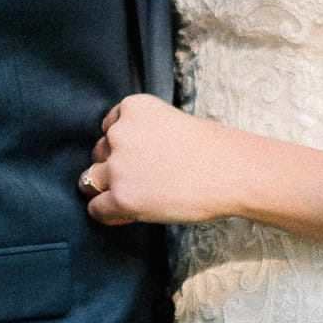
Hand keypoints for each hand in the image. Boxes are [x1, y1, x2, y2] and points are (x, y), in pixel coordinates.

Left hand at [80, 93, 245, 227]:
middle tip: (145, 177)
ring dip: (108, 187)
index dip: (124, 144)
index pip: (109, 126)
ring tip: (136, 194)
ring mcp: (118, 167)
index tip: (144, 157)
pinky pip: (96, 208)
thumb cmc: (212, 149)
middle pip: (99, 152)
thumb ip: (142, 131)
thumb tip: (120, 159)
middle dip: (115, 164)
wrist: (232, 173)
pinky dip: (107, 212)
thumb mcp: (171, 121)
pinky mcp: (121, 198)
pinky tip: (127, 214)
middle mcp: (119, 134)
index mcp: (132, 108)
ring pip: (91, 179)